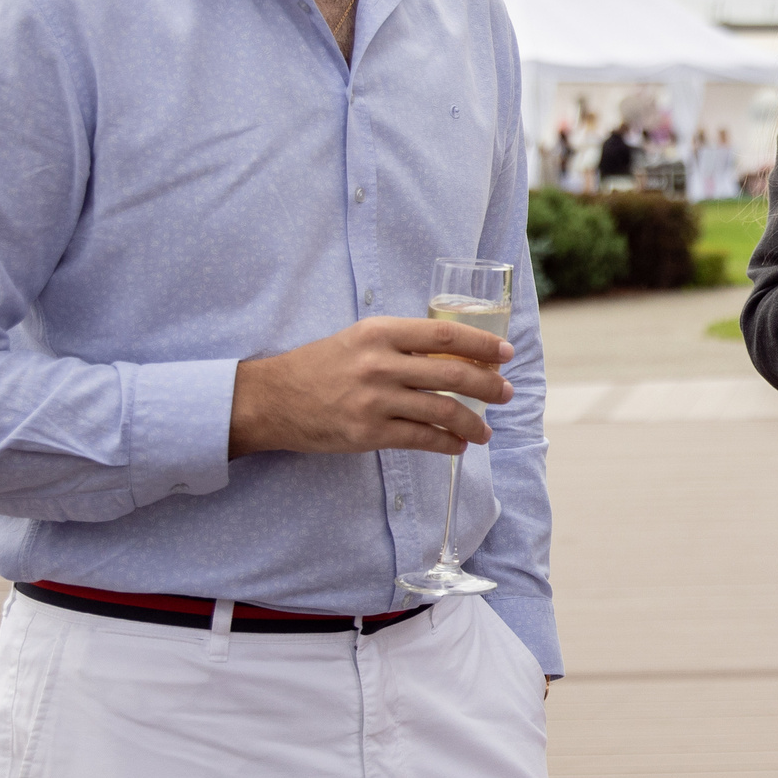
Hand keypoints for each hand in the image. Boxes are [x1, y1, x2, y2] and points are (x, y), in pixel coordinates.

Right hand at [229, 317, 513, 458]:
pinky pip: (421, 438)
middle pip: (452, 374)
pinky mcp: (367, 433)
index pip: (445, 334)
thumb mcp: (359, 338)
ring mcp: (374, 400)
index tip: (505, 353)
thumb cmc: (320, 365)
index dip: (482, 344)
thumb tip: (455, 352)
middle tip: (506, 393)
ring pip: (442, 411)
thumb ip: (401, 342)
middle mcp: (380, 363)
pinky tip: (458, 445)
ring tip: (485, 430)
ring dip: (473, 423)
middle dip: (488, 386)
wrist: (271, 399)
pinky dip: (447, 443)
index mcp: (380, 332)